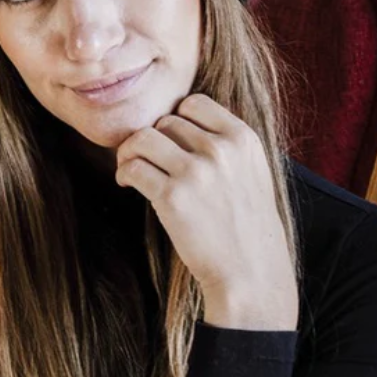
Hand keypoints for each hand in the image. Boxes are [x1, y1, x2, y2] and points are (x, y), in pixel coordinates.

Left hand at [114, 93, 297, 329]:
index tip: (170, 141)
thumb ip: (225, 142)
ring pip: (143, 138)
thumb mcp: (252, 171)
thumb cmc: (247, 224)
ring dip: (130, 151)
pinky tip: (128, 184)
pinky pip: (133, 167)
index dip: (176, 120)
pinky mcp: (172, 197)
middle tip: (146, 160)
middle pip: (165, 121)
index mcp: (242, 138)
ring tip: (130, 168)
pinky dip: (124, 173)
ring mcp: (196, 172)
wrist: (251, 273)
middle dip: (152, 139)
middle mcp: (220, 149)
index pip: (193, 103)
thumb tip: (181, 118)